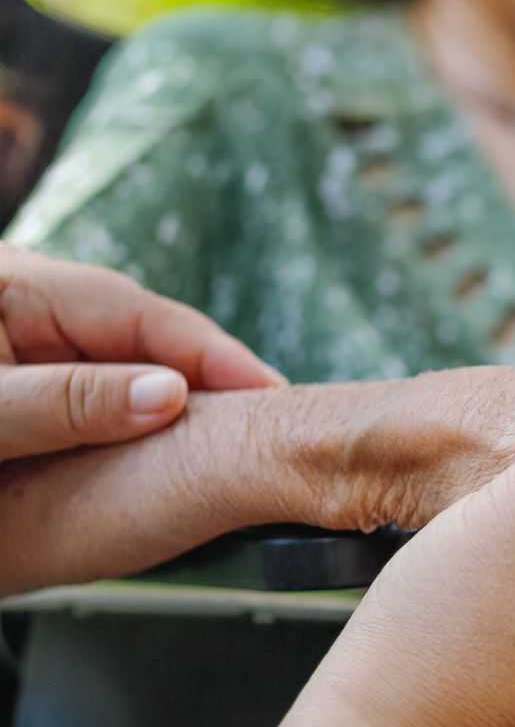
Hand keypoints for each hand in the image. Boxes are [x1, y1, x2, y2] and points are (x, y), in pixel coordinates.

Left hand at [0, 245, 283, 460]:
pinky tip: (188, 442)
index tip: (269, 389)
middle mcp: (31, 302)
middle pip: (142, 334)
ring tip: (246, 432)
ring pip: (129, 365)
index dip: (207, 351)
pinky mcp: (40, 382)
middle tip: (276, 415)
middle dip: (209, 374)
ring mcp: (34, 340)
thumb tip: (173, 395)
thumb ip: (70, 400)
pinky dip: (146, 421)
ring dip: (184, 402)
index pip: (133, 311)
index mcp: (14, 283)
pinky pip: (108, 394)